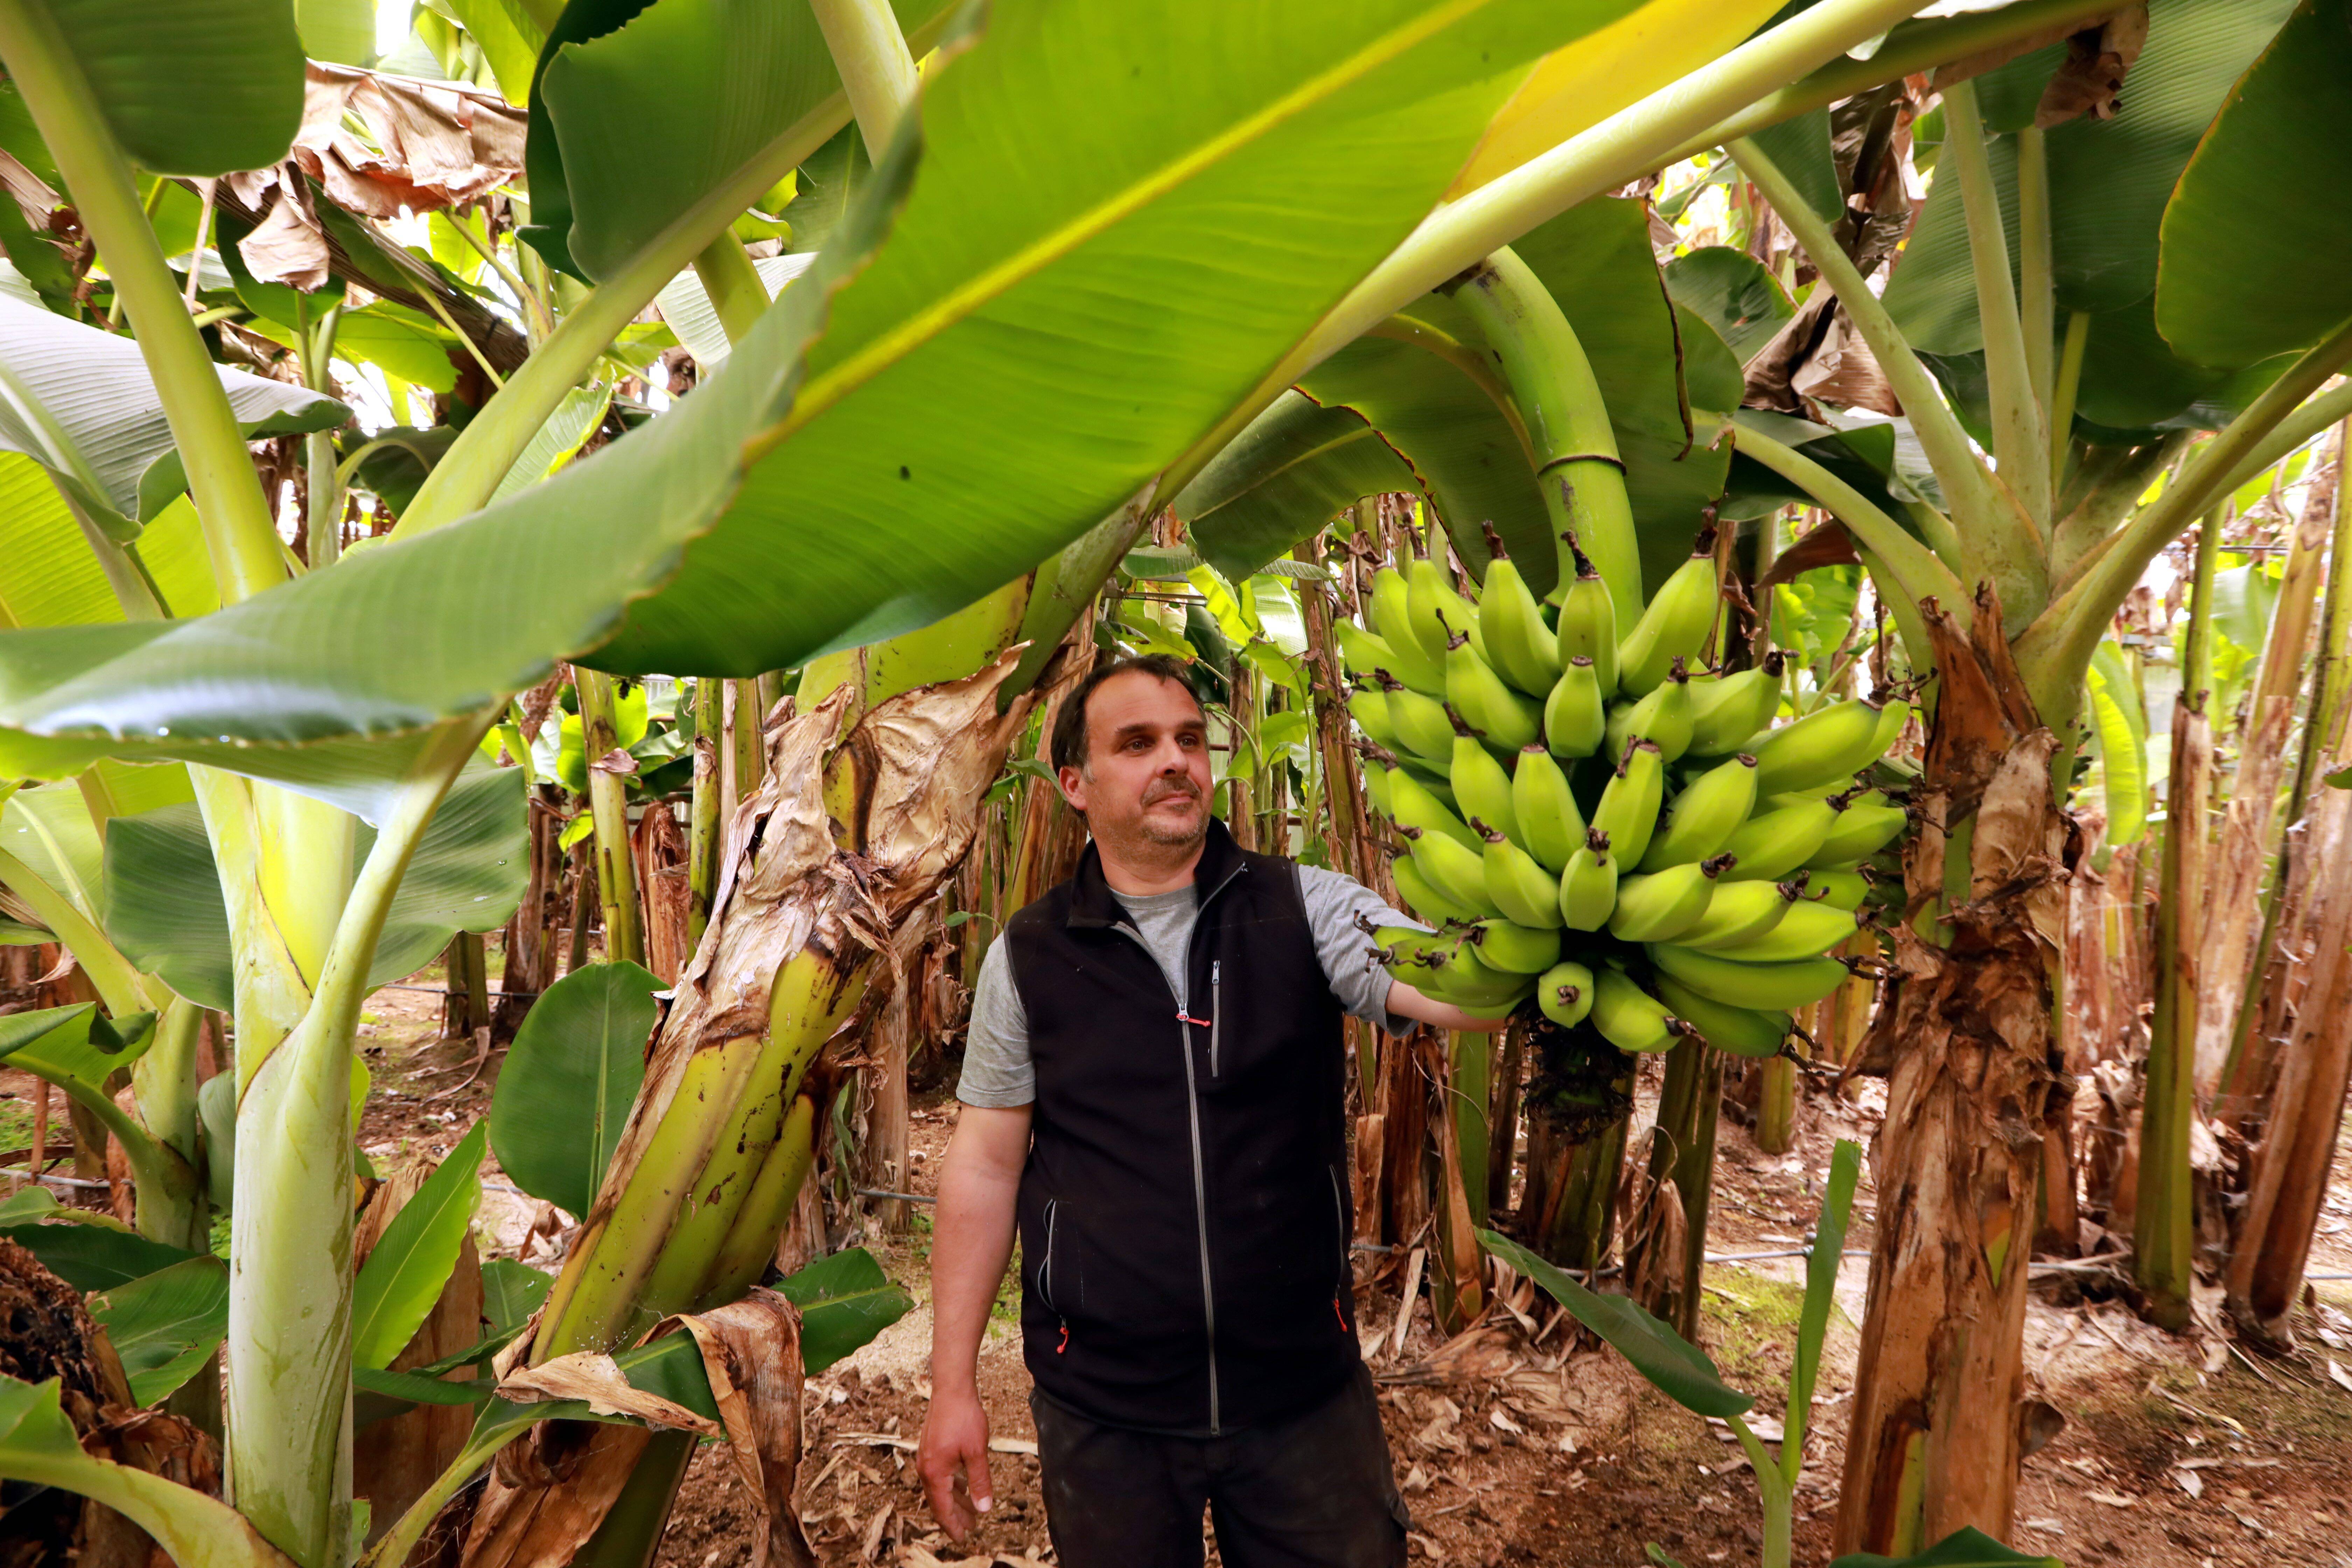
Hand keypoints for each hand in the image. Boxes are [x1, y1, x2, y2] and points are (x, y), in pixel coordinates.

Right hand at [917, 1385, 994, 1540]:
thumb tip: (984, 1508)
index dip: (954, 1525)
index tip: (964, 1538)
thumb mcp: (977, 1452)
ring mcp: (926, 1458)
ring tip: (970, 1511)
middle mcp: (926, 1469)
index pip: (943, 1509)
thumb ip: (979, 1481)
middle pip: (939, 1501)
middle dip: (955, 1516)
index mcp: (935, 1473)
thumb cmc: (964, 1418)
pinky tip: (963, 1486)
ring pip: (940, 1488)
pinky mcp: (930, 1449)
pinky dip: (951, 1485)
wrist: (951, 1389)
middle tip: (970, 1529)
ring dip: (955, 1501)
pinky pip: (940, 1475)